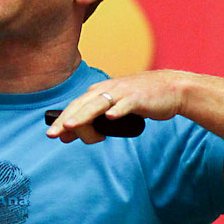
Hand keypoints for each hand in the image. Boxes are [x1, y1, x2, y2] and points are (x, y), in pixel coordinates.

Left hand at [47, 70, 187, 143]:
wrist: (171, 89)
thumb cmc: (140, 101)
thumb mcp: (112, 110)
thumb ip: (92, 121)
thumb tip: (67, 135)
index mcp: (99, 92)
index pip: (75, 106)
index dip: (62, 120)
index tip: (51, 134)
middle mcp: (107, 90)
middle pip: (82, 105)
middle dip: (66, 120)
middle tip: (52, 134)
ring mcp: (122, 93)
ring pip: (98, 104)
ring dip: (84, 115)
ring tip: (71, 126)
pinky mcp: (138, 98)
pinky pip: (126, 104)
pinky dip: (118, 110)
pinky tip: (110, 117)